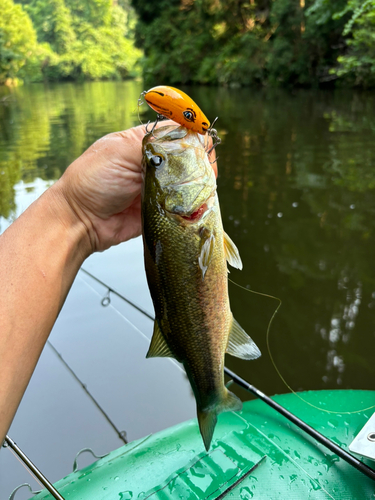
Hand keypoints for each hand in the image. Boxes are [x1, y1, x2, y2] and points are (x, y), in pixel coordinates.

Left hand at [54, 123, 217, 253]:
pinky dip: (192, 207)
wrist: (81, 221)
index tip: (202, 149)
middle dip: (200, 164)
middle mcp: (155, 163)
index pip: (180, 133)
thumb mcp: (120, 152)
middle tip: (203, 175)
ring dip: (198, 187)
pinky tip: (194, 207)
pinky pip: (184, 207)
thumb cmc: (93, 181)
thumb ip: (153, 143)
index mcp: (144, 143)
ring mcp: (160, 188)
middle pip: (190, 158)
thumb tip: (188, 138)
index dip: (194, 138)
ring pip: (191, 183)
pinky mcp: (162, 210)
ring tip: (198, 192)